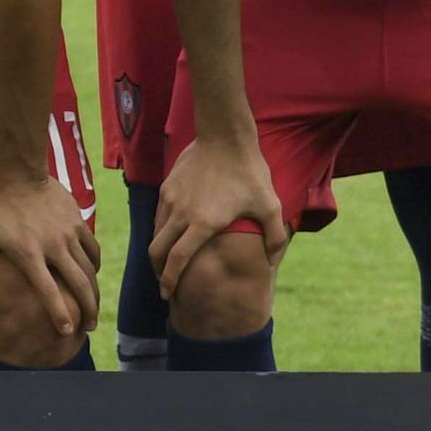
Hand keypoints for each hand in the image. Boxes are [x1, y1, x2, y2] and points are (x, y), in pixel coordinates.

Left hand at [0, 170, 99, 351]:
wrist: (18, 174)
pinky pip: (93, 250)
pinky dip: (95, 266)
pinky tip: (92, 276)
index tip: (67, 331)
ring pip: (90, 270)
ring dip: (95, 293)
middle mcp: (53, 246)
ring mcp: (68, 234)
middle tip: (88, 328)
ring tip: (93, 309)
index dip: (59, 313)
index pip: (48, 291)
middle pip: (79, 285)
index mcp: (28, 254)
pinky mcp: (78, 223)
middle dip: (87, 310)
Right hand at [151, 134, 287, 298]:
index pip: (177, 260)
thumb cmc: (250, 172)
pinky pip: (159, 216)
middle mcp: (181, 213)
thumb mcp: (271, 205)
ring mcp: (171, 199)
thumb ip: (275, 237)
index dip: (169, 280)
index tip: (168, 294)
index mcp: (203, 223)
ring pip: (155, 233)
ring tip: (168, 262)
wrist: (225, 136)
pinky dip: (161, 232)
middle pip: (156, 251)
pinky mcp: (167, 188)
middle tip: (165, 284)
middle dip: (158, 272)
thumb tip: (272, 262)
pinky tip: (174, 235)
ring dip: (159, 252)